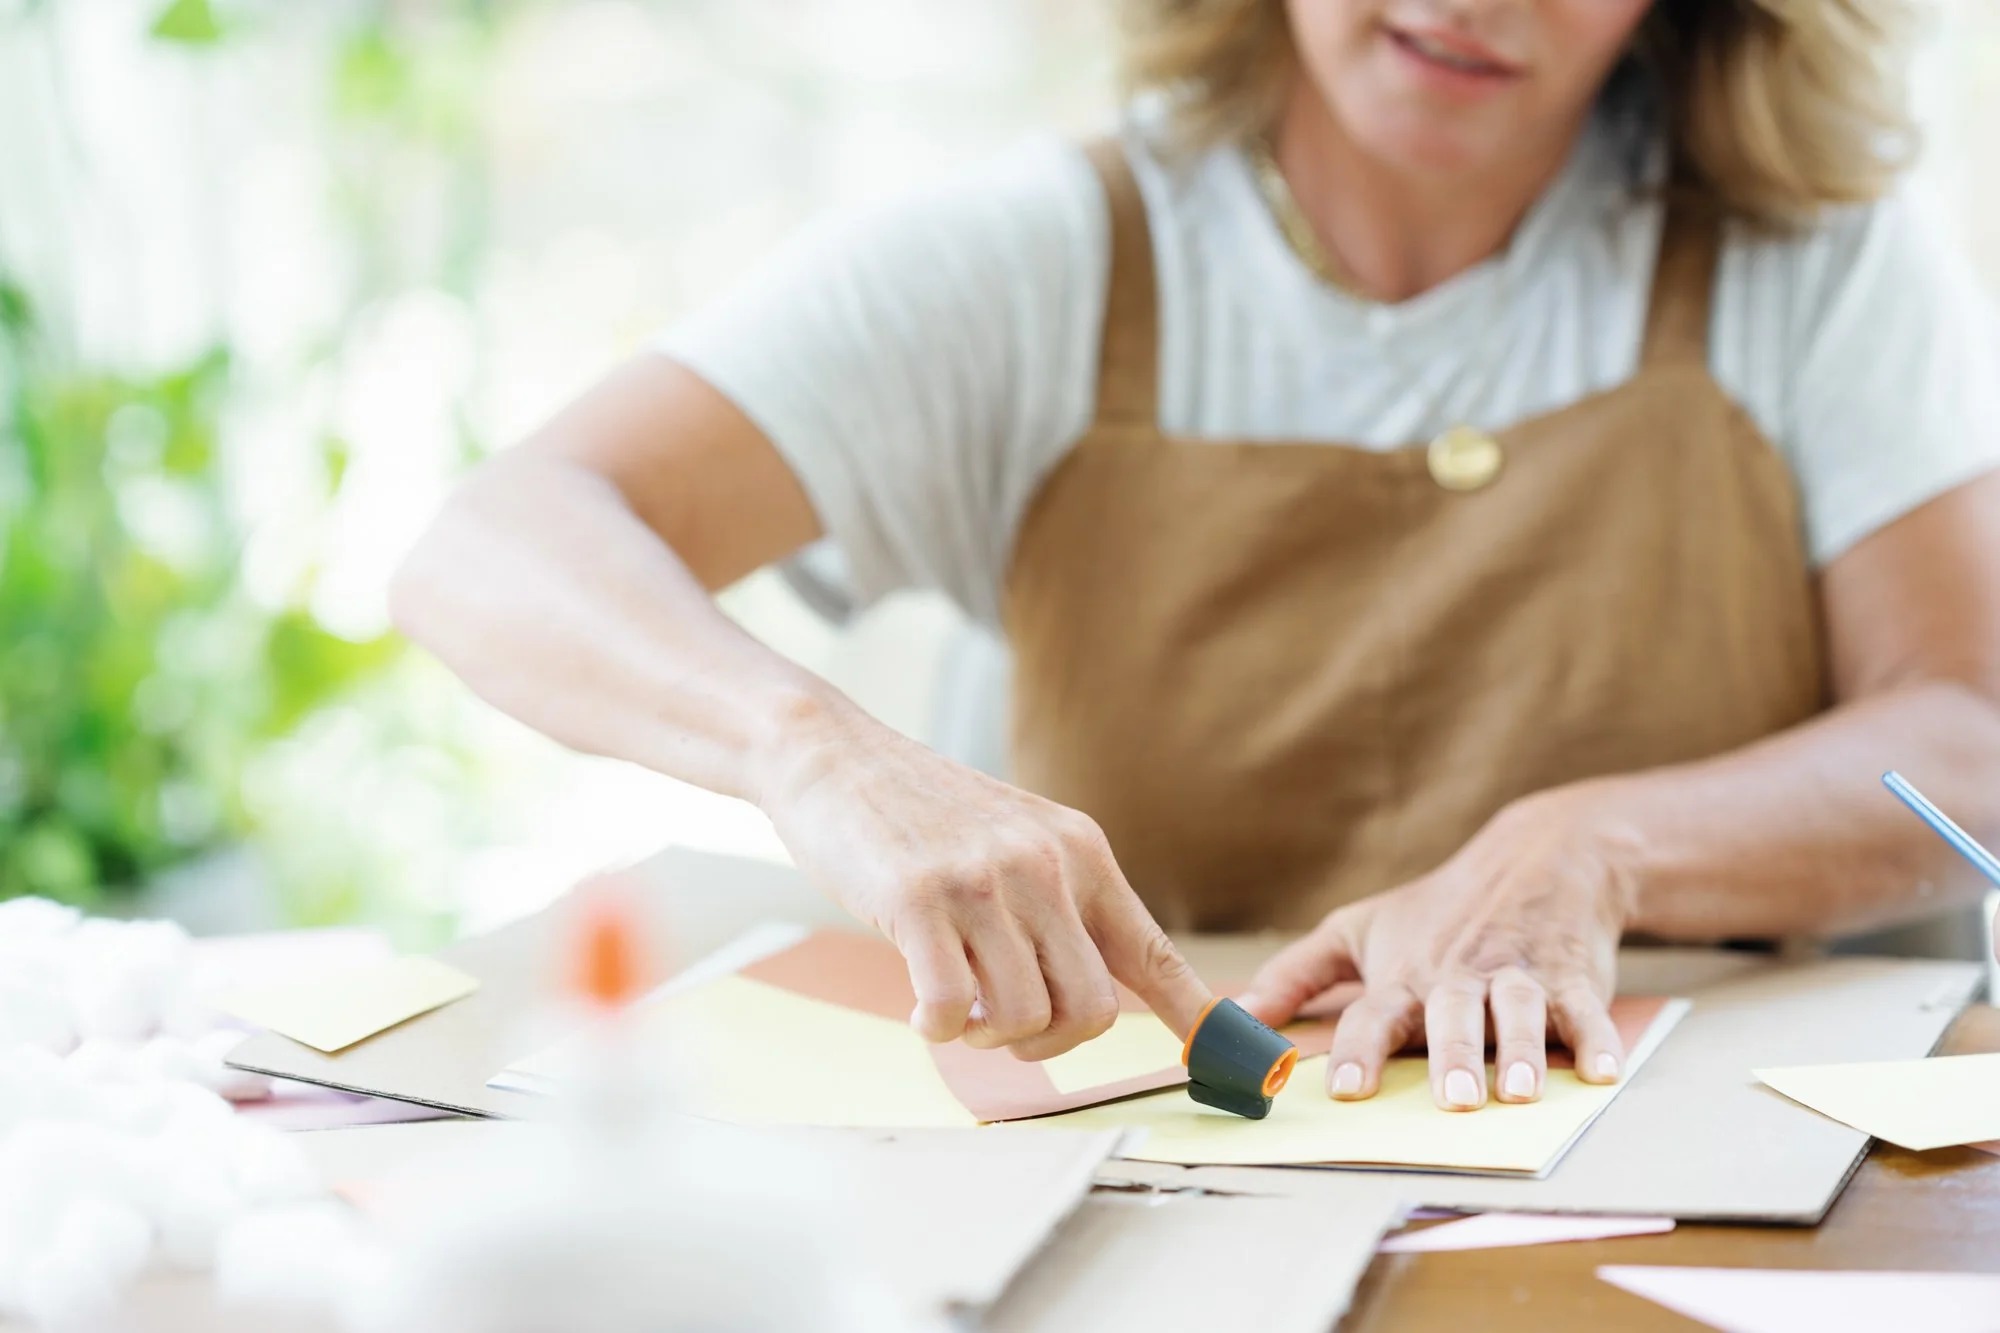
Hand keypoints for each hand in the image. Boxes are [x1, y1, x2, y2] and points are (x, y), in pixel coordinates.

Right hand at [756, 697, 1213, 1058]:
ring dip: (987, 1036)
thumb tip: (1103, 994)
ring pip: (1027, 1018)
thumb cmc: (923, 816)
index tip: (1238, 1068)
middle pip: (1093, 1012)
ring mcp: (983, 881)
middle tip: (1001, 1025)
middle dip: (1049, 1045)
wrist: (834, 754)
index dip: (1198, 1021)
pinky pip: (953, 1010)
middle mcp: (1046, 865)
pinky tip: (919, 1004)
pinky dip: (938, 1028)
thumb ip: (1063, 906)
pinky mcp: (918, 900)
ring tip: (955, 1003)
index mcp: (1082, 853)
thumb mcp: (1018, 842)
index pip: (1157, 955)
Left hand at [1238, 788, 1636, 1111]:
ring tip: (1522, 1091)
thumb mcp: (1359, 931)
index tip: (1347, 1091)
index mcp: (1405, 975)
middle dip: (1453, 1055)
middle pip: (1453, 1016)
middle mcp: (1460, 976)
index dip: (1361, 1051)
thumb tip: (1234, 1016)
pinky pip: (1586, 1010)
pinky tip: (1602, 1071)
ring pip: (1520, 1012)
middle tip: (1455, 1099)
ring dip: (1523, 1051)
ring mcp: (1519, 975)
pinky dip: (1597, 1040)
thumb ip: (1297, 974)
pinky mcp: (1573, 976)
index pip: (1376, 1015)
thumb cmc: (1436, 910)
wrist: (1537, 857)